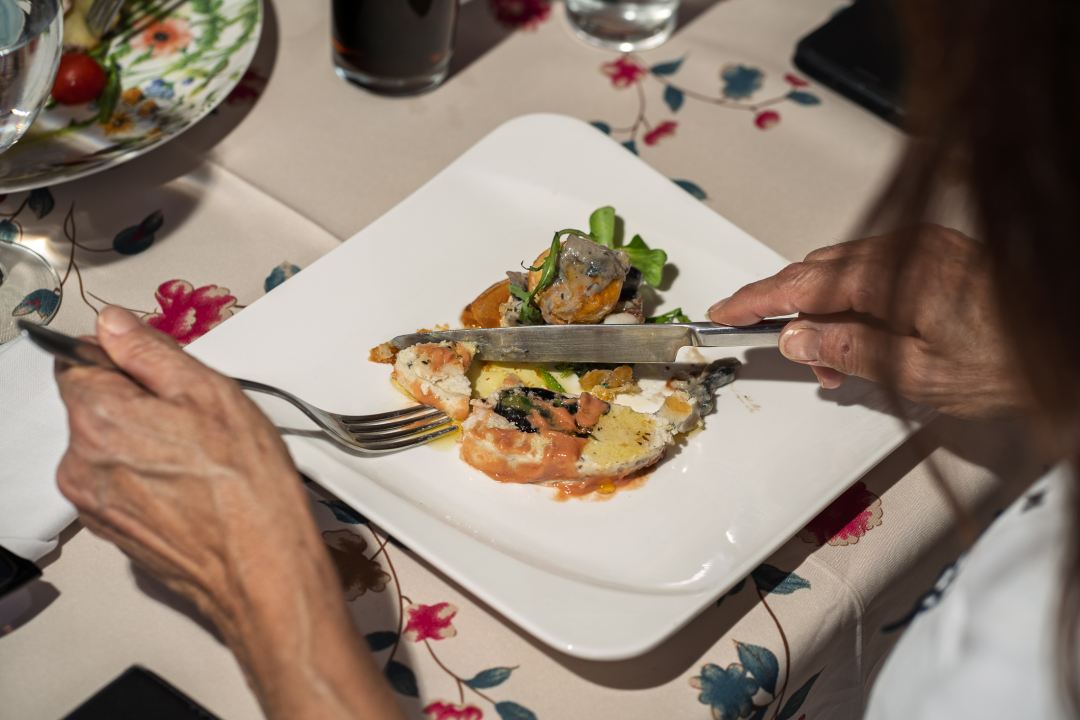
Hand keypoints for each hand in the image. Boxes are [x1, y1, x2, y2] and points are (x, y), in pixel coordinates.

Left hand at [55, 307, 404, 719]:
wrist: (261, 570)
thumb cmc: (247, 487)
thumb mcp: (211, 393)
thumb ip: (151, 352)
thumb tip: (114, 324)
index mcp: (98, 417)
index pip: (79, 361)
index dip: (125, 360)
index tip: (163, 376)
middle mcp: (81, 462)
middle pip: (95, 406)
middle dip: (139, 403)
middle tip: (197, 420)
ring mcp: (93, 502)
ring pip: (110, 447)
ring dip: (145, 442)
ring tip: (201, 458)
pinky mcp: (112, 532)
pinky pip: (122, 485)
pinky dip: (149, 478)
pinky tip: (193, 487)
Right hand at [707, 225, 1024, 418]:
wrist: (1074, 343)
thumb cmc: (1012, 364)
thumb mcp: (919, 375)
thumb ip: (849, 351)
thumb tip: (794, 335)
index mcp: (898, 274)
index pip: (804, 284)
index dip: (758, 299)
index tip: (724, 312)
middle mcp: (907, 248)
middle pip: (820, 271)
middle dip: (789, 310)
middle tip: (777, 351)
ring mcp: (924, 247)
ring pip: (846, 270)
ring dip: (824, 311)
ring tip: (832, 364)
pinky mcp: (938, 254)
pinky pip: (874, 270)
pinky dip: (854, 301)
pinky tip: (861, 336)